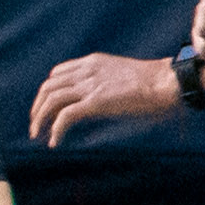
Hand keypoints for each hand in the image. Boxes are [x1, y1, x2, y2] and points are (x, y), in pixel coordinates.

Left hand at [30, 50, 184, 139]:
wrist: (168, 81)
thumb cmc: (156, 82)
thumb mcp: (124, 75)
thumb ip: (107, 83)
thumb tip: (103, 101)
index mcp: (93, 62)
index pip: (57, 73)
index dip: (49, 91)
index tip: (48, 106)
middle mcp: (86, 71)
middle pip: (48, 87)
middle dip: (38, 106)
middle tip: (36, 123)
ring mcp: (90, 86)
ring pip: (50, 100)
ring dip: (40, 119)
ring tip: (38, 134)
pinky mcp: (95, 102)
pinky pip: (65, 116)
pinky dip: (56, 130)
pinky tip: (55, 142)